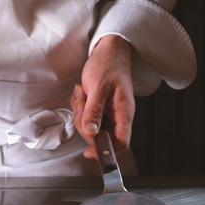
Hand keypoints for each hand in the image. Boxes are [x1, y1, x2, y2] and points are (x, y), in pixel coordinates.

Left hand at [71, 34, 134, 159]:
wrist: (109, 52)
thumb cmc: (108, 66)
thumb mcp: (99, 87)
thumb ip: (94, 110)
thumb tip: (92, 132)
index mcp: (124, 114)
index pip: (121, 144)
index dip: (106, 152)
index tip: (89, 152)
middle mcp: (118, 118)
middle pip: (100, 138)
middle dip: (85, 124)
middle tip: (84, 102)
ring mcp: (108, 115)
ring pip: (90, 129)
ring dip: (81, 113)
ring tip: (84, 93)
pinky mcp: (100, 111)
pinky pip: (86, 119)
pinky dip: (80, 108)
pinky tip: (83, 94)